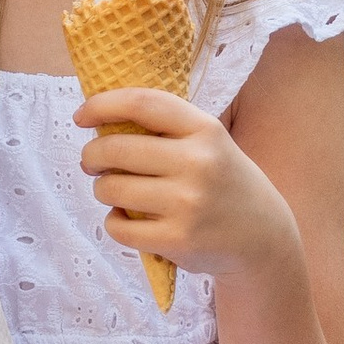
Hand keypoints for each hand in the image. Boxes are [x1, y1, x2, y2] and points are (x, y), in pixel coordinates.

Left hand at [72, 86, 304, 288]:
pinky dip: (114, 223)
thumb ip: (167, 131)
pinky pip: (118, 227)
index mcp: (205, 130)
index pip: (142, 104)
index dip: (102, 105)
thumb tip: (99, 126)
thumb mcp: (210, 144)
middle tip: (92, 163)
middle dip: (92, 155)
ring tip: (115, 192)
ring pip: (110, 189)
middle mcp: (198, 163)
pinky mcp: (177, 240)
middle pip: (115, 149)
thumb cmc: (223, 182)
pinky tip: (127, 220)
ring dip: (103, 190)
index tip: (81, 116)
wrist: (262, 237)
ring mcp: (187, 203)